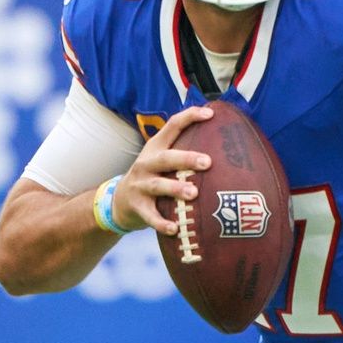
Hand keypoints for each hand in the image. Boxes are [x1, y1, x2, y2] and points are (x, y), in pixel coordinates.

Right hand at [114, 106, 214, 234]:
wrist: (119, 200)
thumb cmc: (152, 178)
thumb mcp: (161, 160)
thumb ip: (183, 152)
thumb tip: (223, 146)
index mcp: (156, 147)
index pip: (172, 125)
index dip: (190, 117)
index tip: (211, 114)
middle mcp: (146, 163)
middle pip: (166, 158)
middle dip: (186, 159)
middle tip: (208, 162)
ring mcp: (140, 185)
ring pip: (158, 185)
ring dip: (175, 188)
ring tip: (193, 193)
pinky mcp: (138, 206)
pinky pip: (151, 216)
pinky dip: (162, 223)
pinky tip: (175, 228)